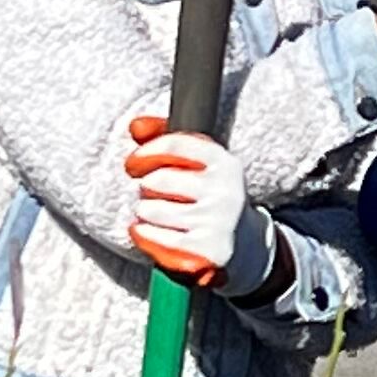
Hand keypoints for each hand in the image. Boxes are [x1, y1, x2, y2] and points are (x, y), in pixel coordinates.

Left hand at [124, 112, 275, 294]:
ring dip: (144, 212)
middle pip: (158, 180)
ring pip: (152, 211)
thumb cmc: (210, 196)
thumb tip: (136, 125)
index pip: (174, 145)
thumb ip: (166, 139)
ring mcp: (217, 222)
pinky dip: (142, 234)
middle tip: (151, 194)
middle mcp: (225, 191)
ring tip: (153, 213)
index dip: (146, 153)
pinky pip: (156, 239)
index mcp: (225, 162)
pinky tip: (143, 231)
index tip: (133, 164)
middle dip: (146, 187)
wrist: (244, 243)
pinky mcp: (207, 251)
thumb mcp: (199, 164)